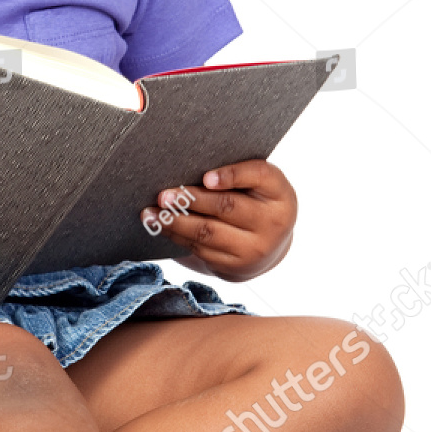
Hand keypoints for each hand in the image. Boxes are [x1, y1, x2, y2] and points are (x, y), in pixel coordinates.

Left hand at [139, 159, 295, 281]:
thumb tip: (187, 165)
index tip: (206, 177)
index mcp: (280, 193)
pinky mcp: (235, 266)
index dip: (232, 175)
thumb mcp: (259, 184)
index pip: (259, 176)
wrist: (270, 244)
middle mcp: (272, 222)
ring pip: (207, 232)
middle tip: (163, 195)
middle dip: (190, 200)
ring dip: (174, 222)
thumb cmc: (257, 201)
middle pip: (226, 206)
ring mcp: (255, 248)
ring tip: (150, 213)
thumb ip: (237, 174)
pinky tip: (161, 226)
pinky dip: (177, 236)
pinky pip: (201, 249)